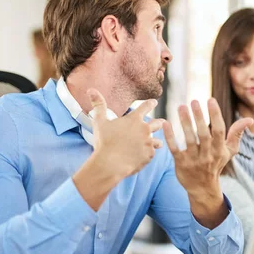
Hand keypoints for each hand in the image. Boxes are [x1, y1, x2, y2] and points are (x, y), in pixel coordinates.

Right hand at [72, 89, 163, 210]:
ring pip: (158, 141)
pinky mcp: (149, 155)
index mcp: (134, 119)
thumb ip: (98, 105)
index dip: (150, 103)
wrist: (110, 164)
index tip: (154, 102)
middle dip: (159, 122)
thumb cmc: (104, 142)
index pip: (146, 106)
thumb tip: (91, 90)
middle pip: (157, 123)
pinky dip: (148, 154)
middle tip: (161, 122)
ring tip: (158, 143)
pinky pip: (152, 154)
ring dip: (156, 141)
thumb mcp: (100, 122)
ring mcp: (148, 143)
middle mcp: (145, 129)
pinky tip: (145, 156)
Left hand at [163, 98, 252, 227]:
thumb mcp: (229, 151)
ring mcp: (193, 160)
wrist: (202, 188)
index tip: (211, 100)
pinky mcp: (180, 164)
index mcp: (220, 150)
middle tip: (194, 101)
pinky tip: (166, 123)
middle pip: (203, 134)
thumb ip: (236, 134)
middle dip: (199, 117)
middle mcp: (207, 155)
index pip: (219, 131)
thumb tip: (250, 120)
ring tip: (181, 107)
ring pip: (189, 139)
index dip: (216, 115)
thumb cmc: (216, 164)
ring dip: (185, 123)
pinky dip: (170, 136)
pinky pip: (175, 149)